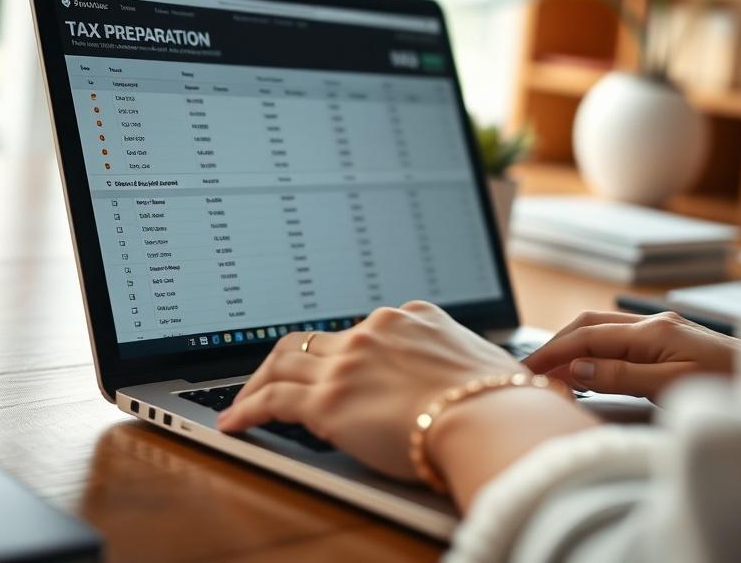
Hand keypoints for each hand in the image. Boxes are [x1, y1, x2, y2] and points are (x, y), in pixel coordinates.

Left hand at [217, 301, 523, 480]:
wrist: (493, 418)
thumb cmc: (505, 401)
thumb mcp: (490, 364)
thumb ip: (470, 365)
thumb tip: (494, 379)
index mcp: (414, 318)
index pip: (362, 330)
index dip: (340, 351)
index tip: (332, 366)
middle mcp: (376, 330)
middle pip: (316, 340)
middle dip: (291, 360)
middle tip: (273, 379)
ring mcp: (349, 362)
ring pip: (284, 361)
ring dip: (259, 381)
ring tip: (244, 401)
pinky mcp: (330, 400)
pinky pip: (272, 400)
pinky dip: (247, 409)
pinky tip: (236, 422)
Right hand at [524, 310, 740, 400]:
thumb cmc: (731, 390)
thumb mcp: (673, 389)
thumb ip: (623, 376)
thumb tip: (578, 367)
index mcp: (653, 330)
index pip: (587, 337)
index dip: (552, 352)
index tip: (527, 370)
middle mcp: (655, 322)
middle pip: (589, 324)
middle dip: (556, 344)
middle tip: (531, 370)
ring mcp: (664, 327)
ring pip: (602, 328)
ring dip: (573, 345)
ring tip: (551, 370)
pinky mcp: (671, 338)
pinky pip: (619, 337)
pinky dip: (594, 349)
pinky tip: (588, 367)